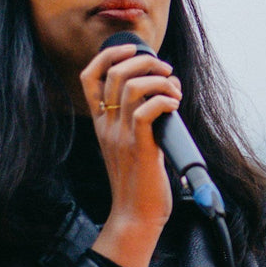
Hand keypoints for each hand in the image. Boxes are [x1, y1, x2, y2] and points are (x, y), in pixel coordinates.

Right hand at [80, 43, 182, 266]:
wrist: (135, 216)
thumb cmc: (139, 181)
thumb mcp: (133, 143)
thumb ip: (142, 116)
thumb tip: (169, 87)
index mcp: (101, 123)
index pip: (89, 77)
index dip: (109, 55)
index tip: (132, 50)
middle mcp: (106, 126)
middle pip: (115, 73)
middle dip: (145, 61)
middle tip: (166, 70)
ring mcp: (121, 136)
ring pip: (132, 87)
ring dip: (159, 79)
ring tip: (174, 89)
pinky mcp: (140, 147)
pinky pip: (147, 110)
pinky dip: (165, 100)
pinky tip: (175, 106)